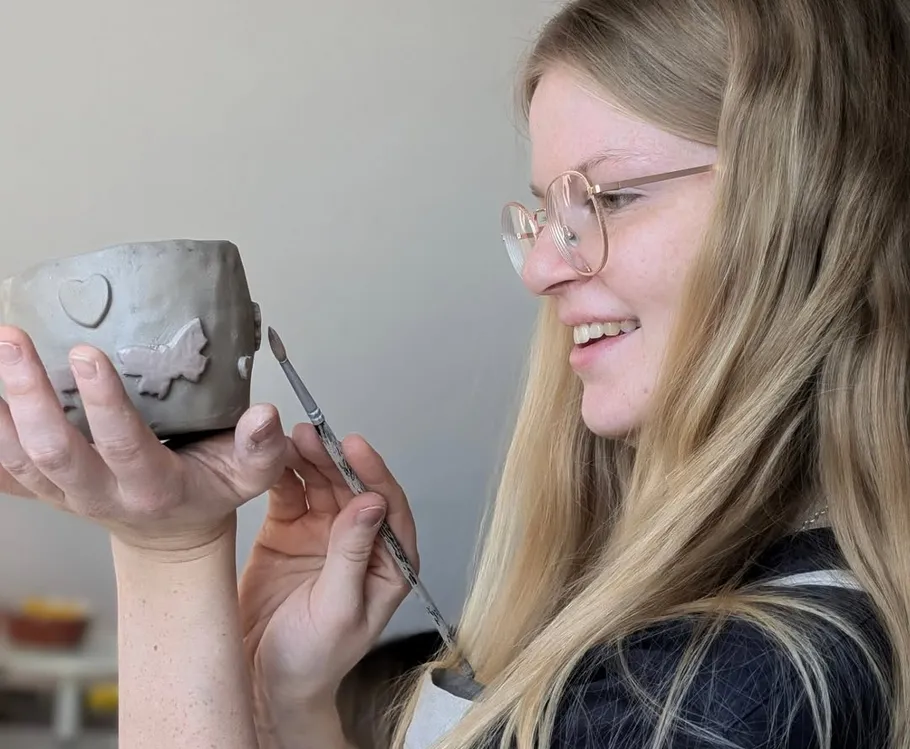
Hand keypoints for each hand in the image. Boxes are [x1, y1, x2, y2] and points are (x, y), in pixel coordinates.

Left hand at [0, 326, 288, 553]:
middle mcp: (100, 495)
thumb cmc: (208, 491)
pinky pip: (2, 471)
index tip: (88, 353)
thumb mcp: (249, 477)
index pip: (123, 446)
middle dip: (28, 396)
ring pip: (16, 459)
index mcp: (153, 487)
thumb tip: (264, 415)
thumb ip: (262, 449)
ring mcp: (64, 495)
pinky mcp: (43, 489)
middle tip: (13, 339)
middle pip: (52, 453)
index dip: (104, 404)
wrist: (170, 532)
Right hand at [239, 423, 417, 717]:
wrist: (262, 682)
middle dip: (333, 459)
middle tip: (311, 436)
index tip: (354, 447)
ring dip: (307, 459)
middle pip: (351, 487)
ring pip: (321, 484)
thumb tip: (373, 502)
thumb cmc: (314, 661)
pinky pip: (288, 492)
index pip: (387, 506)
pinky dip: (280, 473)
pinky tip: (270, 457)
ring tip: (288, 438)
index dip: (372, 472)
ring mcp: (323, 533)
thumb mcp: (339, 609)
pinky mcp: (288, 530)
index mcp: (388, 562)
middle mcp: (359, 541)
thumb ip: (353, 555)